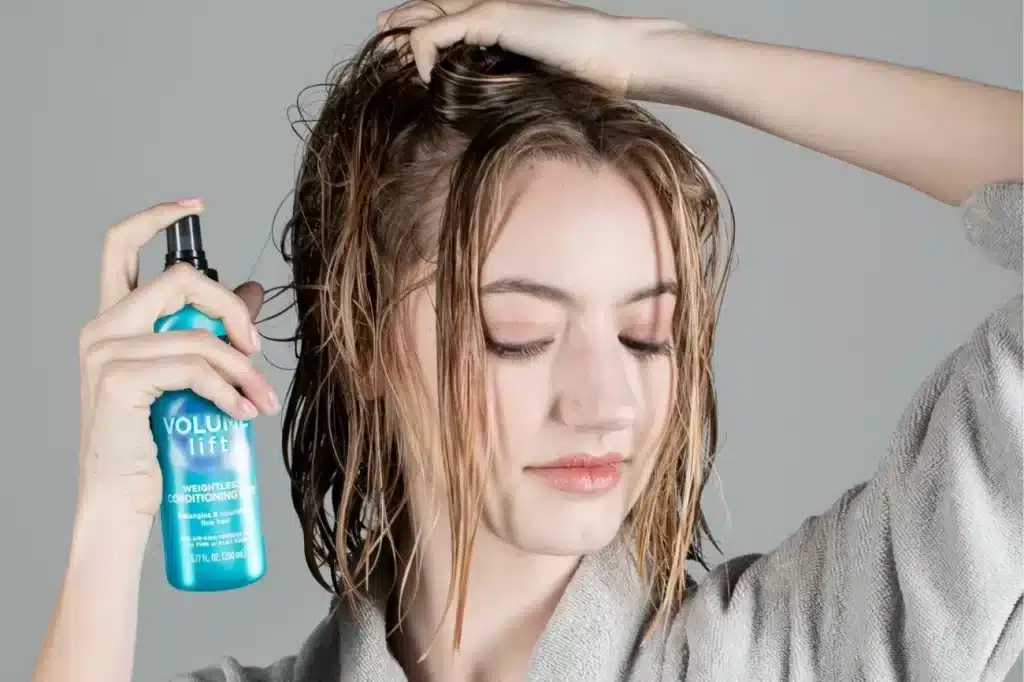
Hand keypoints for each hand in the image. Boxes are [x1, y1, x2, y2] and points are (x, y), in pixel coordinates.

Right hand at [77, 200, 279, 517]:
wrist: (121, 502)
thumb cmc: (153, 442)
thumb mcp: (183, 379)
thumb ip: (209, 335)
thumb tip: (252, 293)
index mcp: (112, 320)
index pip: (120, 246)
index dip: (156, 217)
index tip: (195, 205)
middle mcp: (101, 328)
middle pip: (179, 279)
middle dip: (231, 308)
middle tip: (255, 347)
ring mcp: (105, 352)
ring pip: (198, 333)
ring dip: (243, 368)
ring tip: (261, 399)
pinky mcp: (118, 380)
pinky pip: (194, 367)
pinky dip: (228, 390)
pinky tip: (241, 413)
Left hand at [376, 0, 671, 95]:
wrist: (616, 58)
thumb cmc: (587, 79)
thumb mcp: (534, 87)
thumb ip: (507, 90)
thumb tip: (490, 119)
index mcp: (498, 24)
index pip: (446, 20)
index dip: (417, 30)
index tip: (396, 55)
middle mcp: (488, 10)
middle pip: (427, 10)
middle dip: (399, 27)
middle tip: (379, 47)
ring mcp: (487, 9)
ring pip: (425, 16)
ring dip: (403, 41)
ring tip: (390, 63)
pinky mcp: (490, 15)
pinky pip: (435, 32)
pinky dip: (423, 55)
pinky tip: (428, 80)